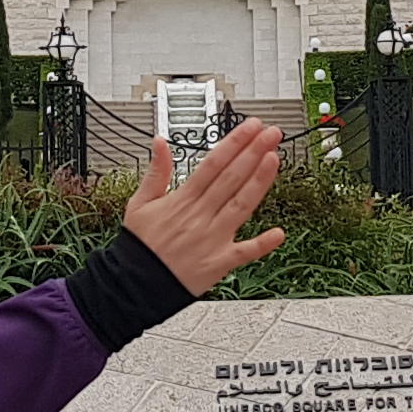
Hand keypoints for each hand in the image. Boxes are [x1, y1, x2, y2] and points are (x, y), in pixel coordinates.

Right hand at [124, 120, 285, 294]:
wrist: (134, 283)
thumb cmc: (140, 245)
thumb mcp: (140, 203)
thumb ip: (156, 171)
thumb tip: (160, 142)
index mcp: (183, 199)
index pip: (214, 163)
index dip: (235, 143)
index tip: (250, 127)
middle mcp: (200, 215)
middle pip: (232, 177)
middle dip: (253, 152)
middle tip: (271, 133)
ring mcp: (212, 238)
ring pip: (241, 204)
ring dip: (260, 181)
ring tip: (275, 159)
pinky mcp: (218, 262)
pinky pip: (244, 252)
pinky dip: (262, 244)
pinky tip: (279, 232)